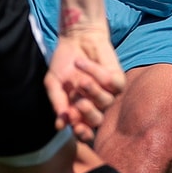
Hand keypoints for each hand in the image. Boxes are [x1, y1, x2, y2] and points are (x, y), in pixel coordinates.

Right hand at [44, 21, 124, 142]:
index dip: (83, 133)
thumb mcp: (54, 83)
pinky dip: (97, 73)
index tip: (76, 127)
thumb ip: (57, 103)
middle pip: (97, 120)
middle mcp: (96, 105)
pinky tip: (84, 64)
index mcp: (80, 111)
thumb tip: (60, 125)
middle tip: (79, 102)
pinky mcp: (118, 79)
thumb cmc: (63, 63)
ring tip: (80, 79)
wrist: (74, 39)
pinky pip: (112, 84)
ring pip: (106, 102)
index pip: (84, 130)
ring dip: (92, 90)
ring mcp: (109, 93)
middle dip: (88, 113)